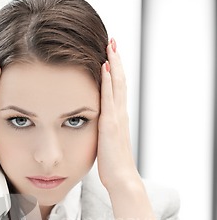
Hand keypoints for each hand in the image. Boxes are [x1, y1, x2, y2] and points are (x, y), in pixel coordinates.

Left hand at [97, 38, 137, 190]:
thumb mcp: (106, 143)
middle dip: (116, 60)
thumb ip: (104, 132)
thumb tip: (97, 127)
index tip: (110, 54)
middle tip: (112, 40)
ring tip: (110, 45)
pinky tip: (103, 67)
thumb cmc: (113, 166)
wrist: (122, 179)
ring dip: (113, 64)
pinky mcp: (111, 124)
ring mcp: (117, 118)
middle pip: (120, 81)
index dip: (115, 70)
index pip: (117, 89)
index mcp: (119, 118)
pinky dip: (107, 81)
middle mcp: (120, 114)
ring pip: (117, 85)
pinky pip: (109, 98)